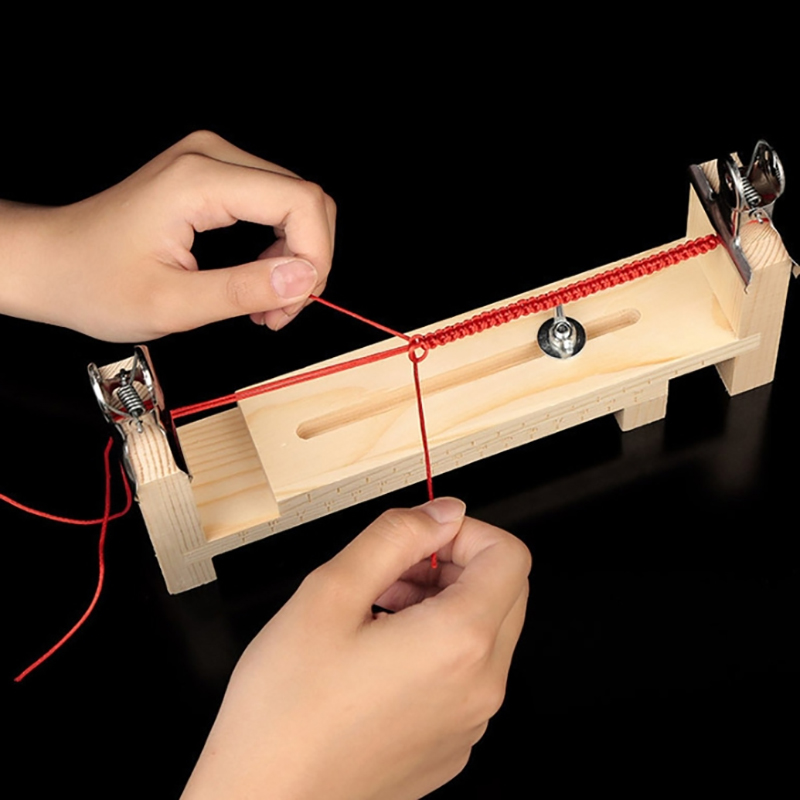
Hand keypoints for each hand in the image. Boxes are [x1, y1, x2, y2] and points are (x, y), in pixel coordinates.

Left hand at [0, 131, 334, 340]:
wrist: (53, 262)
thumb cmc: (95, 281)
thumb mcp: (172, 304)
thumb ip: (243, 290)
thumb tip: (305, 278)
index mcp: (200, 181)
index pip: (300, 202)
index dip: (316, 255)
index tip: (296, 301)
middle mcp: (211, 157)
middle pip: (305, 199)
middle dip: (308, 261)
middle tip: (281, 310)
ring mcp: (212, 162)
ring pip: (295, 203)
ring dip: (295, 259)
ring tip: (268, 305)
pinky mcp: (212, 176)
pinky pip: (273, 205)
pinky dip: (278, 249)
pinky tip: (258, 283)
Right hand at [182, 498, 530, 799]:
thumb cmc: (286, 713)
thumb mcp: (330, 592)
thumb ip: (396, 536)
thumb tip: (441, 512)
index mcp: (459, 643)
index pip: (509, 555)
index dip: (465, 532)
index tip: (424, 538)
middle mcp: (479, 686)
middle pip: (504, 592)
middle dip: (453, 567)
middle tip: (393, 574)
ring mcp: (469, 722)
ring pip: (484, 634)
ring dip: (441, 607)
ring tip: (376, 613)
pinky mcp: (450, 745)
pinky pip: (465, 677)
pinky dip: (434, 650)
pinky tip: (377, 658)